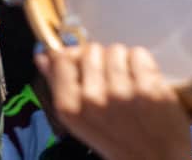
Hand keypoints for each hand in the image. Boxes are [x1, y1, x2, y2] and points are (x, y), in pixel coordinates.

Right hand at [35, 41, 191, 159]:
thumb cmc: (118, 141)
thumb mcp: (80, 120)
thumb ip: (59, 85)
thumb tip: (43, 57)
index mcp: (70, 108)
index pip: (62, 58)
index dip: (75, 58)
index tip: (84, 66)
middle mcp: (93, 99)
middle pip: (91, 50)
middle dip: (101, 62)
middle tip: (111, 83)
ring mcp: (122, 93)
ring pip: (115, 50)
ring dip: (122, 63)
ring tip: (129, 85)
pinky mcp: (148, 88)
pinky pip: (138, 54)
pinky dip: (142, 65)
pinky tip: (144, 85)